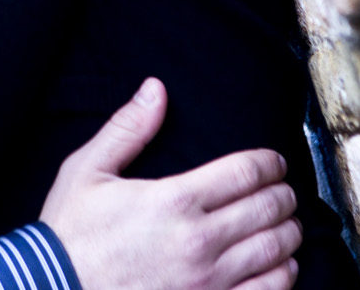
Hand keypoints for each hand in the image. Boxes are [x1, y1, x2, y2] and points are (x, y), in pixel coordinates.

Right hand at [41, 79, 300, 289]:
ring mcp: (208, 281)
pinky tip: (279, 265)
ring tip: (286, 224)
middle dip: (284, 194)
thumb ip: (128, 128)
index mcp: (174, 199)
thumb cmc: (71, 235)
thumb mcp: (88, 171)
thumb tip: (155, 89)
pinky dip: (283, 275)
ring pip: (275, 251)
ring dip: (288, 233)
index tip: (274, 162)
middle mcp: (198, 240)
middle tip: (284, 190)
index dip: (270, 162)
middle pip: (269, 208)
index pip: (247, 171)